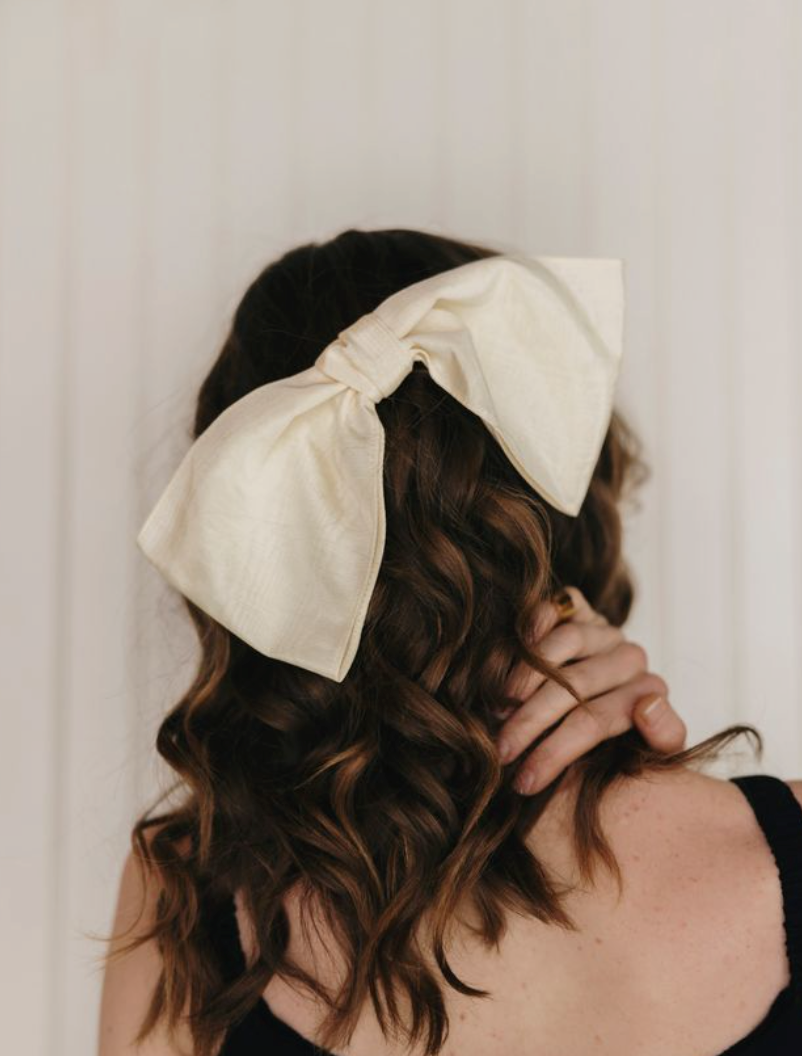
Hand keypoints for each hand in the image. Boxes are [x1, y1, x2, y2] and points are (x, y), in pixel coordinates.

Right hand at [495, 586, 685, 793]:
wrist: (606, 705)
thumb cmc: (617, 744)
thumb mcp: (647, 755)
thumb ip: (663, 736)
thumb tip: (648, 705)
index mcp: (648, 692)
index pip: (595, 721)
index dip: (554, 752)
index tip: (524, 781)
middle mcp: (630, 657)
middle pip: (575, 685)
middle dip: (531, 722)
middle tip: (502, 749)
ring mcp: (606, 630)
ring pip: (568, 641)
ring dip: (527, 675)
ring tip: (499, 708)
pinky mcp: (583, 609)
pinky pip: (563, 605)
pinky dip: (537, 622)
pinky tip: (513, 651)